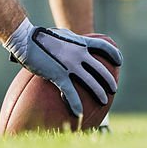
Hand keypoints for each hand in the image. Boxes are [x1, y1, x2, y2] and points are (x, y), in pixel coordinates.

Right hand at [4, 18, 122, 118]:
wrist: (26, 39)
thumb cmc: (41, 36)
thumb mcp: (62, 34)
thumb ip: (72, 40)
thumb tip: (75, 42)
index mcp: (81, 43)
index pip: (104, 46)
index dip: (114, 54)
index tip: (119, 61)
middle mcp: (79, 54)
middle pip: (100, 69)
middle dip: (109, 80)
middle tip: (113, 89)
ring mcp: (70, 65)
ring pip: (90, 82)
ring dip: (99, 93)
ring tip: (104, 101)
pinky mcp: (58, 75)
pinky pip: (70, 92)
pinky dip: (75, 104)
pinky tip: (79, 113)